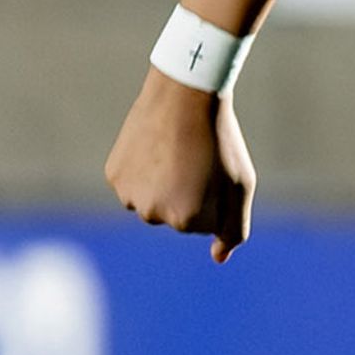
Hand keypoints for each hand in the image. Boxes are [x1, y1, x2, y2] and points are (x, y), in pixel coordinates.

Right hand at [105, 69, 254, 261]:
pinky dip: (144, 172)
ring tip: (174, 154)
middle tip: (193, 161)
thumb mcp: (240, 187)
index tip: (214, 172)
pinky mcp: (114, 175)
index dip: (215, 197)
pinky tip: (154, 149)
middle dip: (188, 195)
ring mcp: (130, 195)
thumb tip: (219, 258)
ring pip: (153, 201)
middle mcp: (153, 215)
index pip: (205, 225)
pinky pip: (134, 185)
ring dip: (164, 185)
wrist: (184, 96)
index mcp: (187, 221)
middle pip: (176, 216)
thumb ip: (233, 230)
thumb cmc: (220, 143)